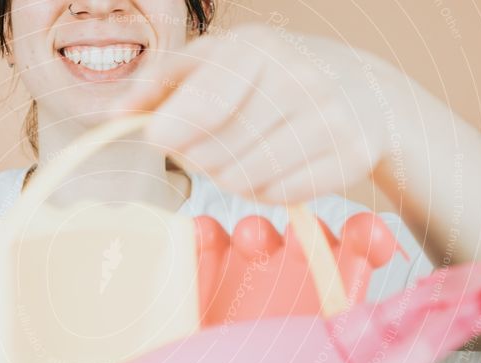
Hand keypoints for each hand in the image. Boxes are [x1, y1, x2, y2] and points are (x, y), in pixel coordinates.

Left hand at [114, 24, 391, 203]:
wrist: (365, 91)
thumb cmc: (273, 76)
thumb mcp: (221, 61)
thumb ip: (164, 84)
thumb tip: (116, 113)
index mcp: (256, 50)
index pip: (204, 104)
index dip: (172, 130)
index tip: (158, 138)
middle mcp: (297, 79)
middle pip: (218, 152)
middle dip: (201, 159)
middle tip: (208, 148)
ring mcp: (328, 118)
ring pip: (247, 179)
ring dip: (231, 177)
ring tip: (242, 155)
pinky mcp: (349, 155)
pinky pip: (281, 193)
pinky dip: (266, 190)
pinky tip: (274, 167)